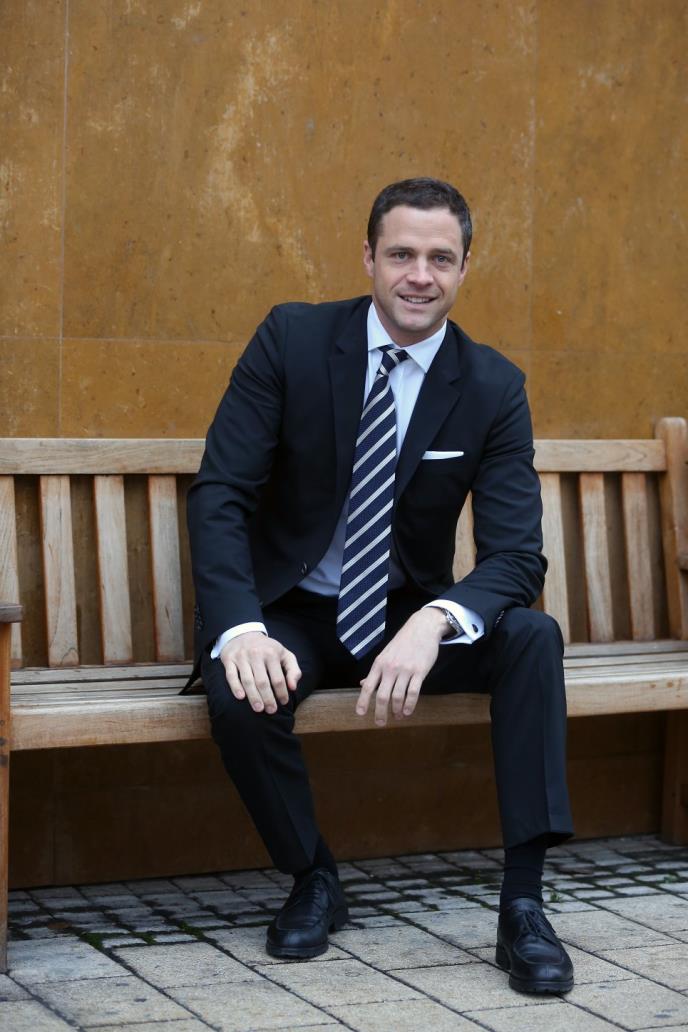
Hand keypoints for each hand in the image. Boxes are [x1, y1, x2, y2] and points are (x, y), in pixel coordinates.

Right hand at [220, 632, 300, 714]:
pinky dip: (235, 687)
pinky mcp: (229, 660)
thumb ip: (293, 670)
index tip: (283, 702)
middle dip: (268, 698)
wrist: (243, 633)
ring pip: (247, 680)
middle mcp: (256, 654)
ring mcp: (241, 657)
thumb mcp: (284, 654)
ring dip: (253, 697)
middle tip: (271, 711)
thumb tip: (293, 687)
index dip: (281, 692)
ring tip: (259, 709)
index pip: (278, 678)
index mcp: (271, 653)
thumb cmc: (267, 648)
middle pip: (262, 681)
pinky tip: (241, 697)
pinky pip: (231, 676)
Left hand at [356, 607, 448, 726]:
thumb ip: (376, 671)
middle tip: (380, 723)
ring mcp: (405, 670)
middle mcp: (390, 668)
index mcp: (379, 664)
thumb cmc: (402, 642)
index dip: (363, 701)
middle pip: (382, 695)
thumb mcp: (385, 654)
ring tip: (397, 717)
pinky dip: (409, 704)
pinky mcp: (419, 671)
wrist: (422, 628)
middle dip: (380, 712)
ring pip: (397, 696)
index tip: (360, 714)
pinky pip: (413, 692)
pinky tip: (407, 711)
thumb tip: (363, 684)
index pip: (368, 686)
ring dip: (396, 710)